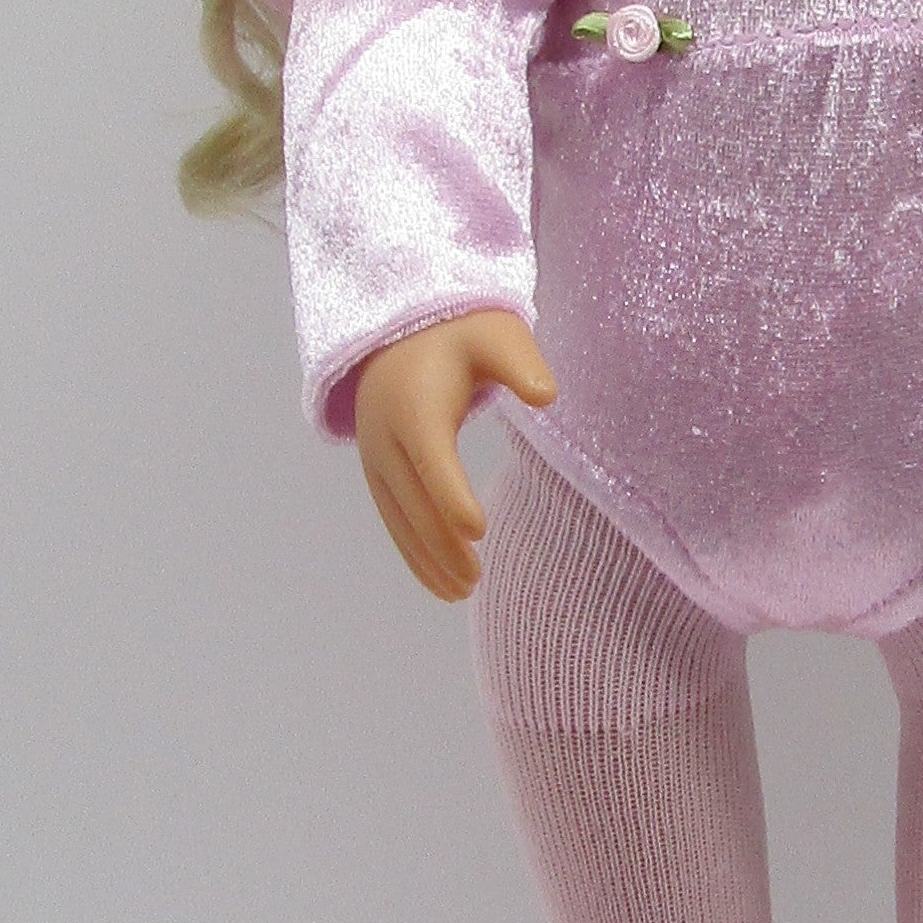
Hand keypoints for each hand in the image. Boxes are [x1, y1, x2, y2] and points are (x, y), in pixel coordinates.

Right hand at [352, 309, 555, 599]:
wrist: (402, 329)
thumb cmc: (463, 333)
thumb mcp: (498, 336)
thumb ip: (522, 364)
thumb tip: (547, 396)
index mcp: (415, 407)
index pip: (432, 460)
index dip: (451, 496)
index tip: (477, 530)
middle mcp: (386, 437)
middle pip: (414, 500)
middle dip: (443, 544)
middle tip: (477, 579)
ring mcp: (375, 458)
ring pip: (399, 518)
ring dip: (427, 558)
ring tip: (462, 592)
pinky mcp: (377, 472)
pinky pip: (393, 519)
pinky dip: (413, 552)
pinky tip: (440, 582)